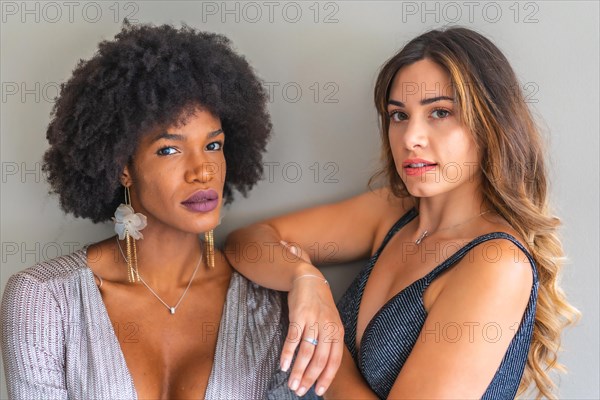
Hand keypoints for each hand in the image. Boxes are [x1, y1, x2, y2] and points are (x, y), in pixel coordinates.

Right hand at [279, 241, 344, 396]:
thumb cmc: (320, 305)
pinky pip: (293, 339)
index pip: (334, 360)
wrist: (309, 280)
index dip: (326, 378)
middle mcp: (327, 327)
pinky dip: (287, 354)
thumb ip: (329, 342)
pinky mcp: (298, 316)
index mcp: (337, 331)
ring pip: (306, 352)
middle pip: (319, 359)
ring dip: (297, 371)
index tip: (318, 391)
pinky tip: (283, 366)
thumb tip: (324, 368)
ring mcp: (313, 321)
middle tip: (300, 391)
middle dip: (309, 378)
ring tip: (291, 384)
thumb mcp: (331, 322)